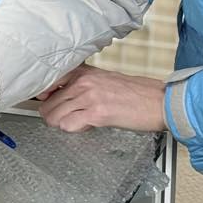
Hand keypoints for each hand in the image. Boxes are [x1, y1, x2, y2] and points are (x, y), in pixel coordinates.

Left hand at [36, 66, 166, 132]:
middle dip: (52, 115)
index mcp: (84, 73)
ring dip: (61, 124)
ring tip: (76, 123)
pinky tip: (86, 126)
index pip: (48, 82)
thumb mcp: (103, 80)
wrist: (159, 101)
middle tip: (64, 119)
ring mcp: (89, 97)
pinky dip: (72, 129)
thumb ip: (81, 86)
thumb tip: (57, 95)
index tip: (45, 102)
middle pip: (47, 103)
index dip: (44, 97)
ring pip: (54, 116)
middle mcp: (83, 82)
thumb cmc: (135, 93)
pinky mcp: (97, 113)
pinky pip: (68, 125)